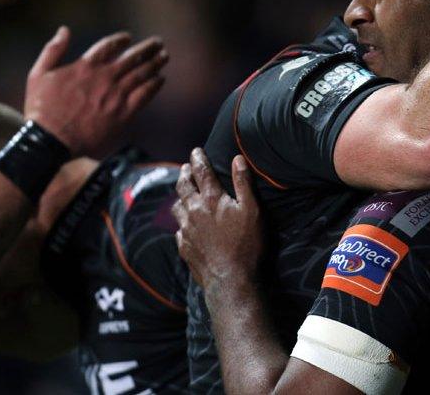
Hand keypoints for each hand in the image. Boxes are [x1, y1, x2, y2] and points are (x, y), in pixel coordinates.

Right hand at [24, 27, 166, 156]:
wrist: (51, 140)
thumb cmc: (41, 109)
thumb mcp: (38, 73)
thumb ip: (53, 50)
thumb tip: (64, 30)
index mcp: (85, 66)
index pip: (109, 46)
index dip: (121, 40)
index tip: (129, 38)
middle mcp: (104, 78)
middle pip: (132, 57)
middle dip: (147, 49)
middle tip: (157, 43)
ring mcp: (115, 95)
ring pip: (141, 74)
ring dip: (155, 63)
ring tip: (164, 56)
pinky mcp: (123, 114)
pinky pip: (144, 95)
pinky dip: (154, 85)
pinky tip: (160, 79)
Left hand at [172, 150, 261, 289]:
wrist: (230, 279)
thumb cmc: (246, 244)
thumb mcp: (252, 210)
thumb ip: (243, 183)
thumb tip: (237, 159)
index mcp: (211, 199)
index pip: (201, 171)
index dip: (198, 158)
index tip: (196, 150)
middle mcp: (194, 211)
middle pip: (183, 186)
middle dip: (185, 174)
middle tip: (186, 167)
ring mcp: (186, 229)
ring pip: (177, 207)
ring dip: (180, 197)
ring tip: (183, 194)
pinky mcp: (184, 246)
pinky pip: (179, 229)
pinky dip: (182, 222)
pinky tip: (186, 225)